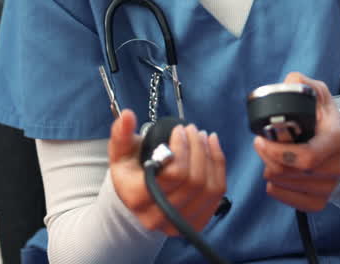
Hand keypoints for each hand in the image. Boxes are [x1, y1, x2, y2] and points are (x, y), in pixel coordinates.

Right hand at [107, 109, 226, 234]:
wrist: (139, 197)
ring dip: (210, 156)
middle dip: (197, 149)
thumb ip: (121, 133)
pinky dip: (219, 166)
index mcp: (137, 199)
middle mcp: (158, 217)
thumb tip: (127, 115)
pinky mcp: (197, 222)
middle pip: (193, 181)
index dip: (182, 149)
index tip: (179, 129)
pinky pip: (217, 193)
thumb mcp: (121, 152)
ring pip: (208, 188)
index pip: (173, 174)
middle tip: (193, 130)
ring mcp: (178, 224)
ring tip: (203, 137)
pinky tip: (213, 148)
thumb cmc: (131, 170)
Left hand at [252, 72, 339, 211]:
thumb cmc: (329, 123)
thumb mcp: (320, 97)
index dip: (278, 152)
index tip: (261, 139)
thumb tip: (289, 80)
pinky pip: (287, 199)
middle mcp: (335, 166)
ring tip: (271, 154)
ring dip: (269, 168)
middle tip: (260, 143)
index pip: (307, 156)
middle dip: (266, 156)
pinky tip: (276, 172)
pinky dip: (275, 187)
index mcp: (336, 139)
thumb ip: (304, 85)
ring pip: (283, 184)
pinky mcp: (319, 201)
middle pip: (288, 171)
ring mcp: (328, 187)